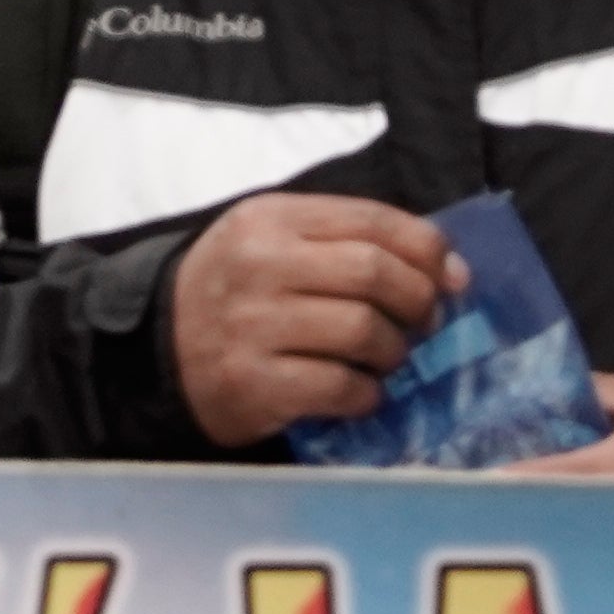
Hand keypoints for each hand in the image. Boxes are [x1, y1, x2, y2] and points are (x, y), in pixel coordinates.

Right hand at [168, 192, 464, 447]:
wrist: (159, 348)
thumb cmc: (236, 292)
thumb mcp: (275, 243)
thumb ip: (345, 242)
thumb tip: (446, 270)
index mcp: (271, 219)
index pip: (369, 220)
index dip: (426, 248)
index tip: (454, 277)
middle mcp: (260, 264)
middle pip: (372, 272)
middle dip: (417, 300)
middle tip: (424, 322)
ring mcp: (253, 324)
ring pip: (362, 330)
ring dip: (393, 351)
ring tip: (388, 359)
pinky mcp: (252, 382)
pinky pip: (338, 387)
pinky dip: (365, 394)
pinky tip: (360, 393)